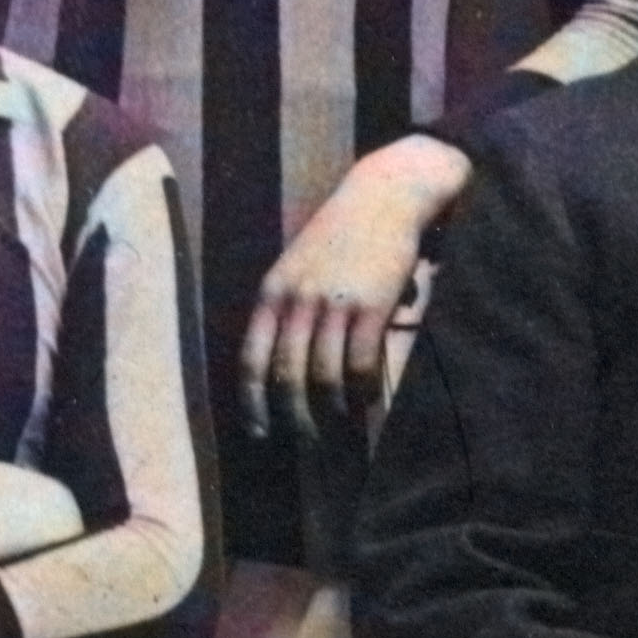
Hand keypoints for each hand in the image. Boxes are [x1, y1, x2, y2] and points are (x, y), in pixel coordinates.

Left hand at [247, 138, 466, 432]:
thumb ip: (285, 306)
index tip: (261, 433)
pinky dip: (363, 390)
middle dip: (295, 417)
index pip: (252, 359)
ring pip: (326, 375)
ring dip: (333, 408)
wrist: (385, 195)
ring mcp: (334, 303)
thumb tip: (281, 362)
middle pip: (288, 376)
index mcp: (273, 291)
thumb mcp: (297, 263)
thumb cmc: (342, 233)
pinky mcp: (371, 305)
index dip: (253, 403)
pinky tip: (367, 400)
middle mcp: (298, 299)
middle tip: (307, 442)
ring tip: (340, 423)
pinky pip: (361, 363)